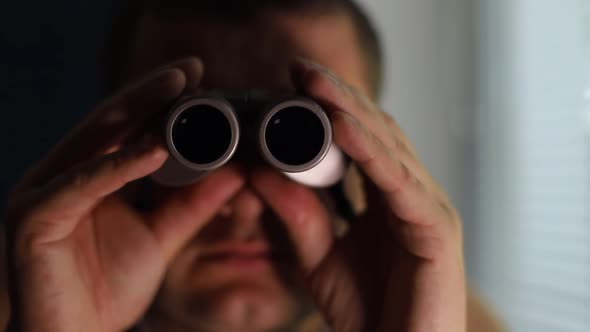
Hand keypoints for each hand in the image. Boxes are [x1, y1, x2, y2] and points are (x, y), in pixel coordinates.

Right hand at [4, 58, 244, 331]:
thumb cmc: (106, 290)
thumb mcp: (161, 238)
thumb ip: (192, 205)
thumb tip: (234, 170)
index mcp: (90, 177)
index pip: (128, 128)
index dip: (161, 101)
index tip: (200, 80)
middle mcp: (64, 176)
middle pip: (113, 122)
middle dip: (153, 91)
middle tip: (191, 68)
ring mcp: (45, 193)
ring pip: (95, 141)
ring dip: (137, 110)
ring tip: (178, 86)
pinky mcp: (34, 219)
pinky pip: (81, 184)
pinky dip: (117, 165)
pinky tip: (154, 148)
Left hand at [250, 59, 465, 331]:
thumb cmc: (365, 310)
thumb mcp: (317, 254)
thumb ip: (295, 212)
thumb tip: (260, 169)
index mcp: (388, 196)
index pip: (361, 139)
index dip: (331, 107)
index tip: (292, 83)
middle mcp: (411, 194)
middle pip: (376, 132)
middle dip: (337, 97)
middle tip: (299, 69)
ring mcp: (427, 208)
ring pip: (389, 148)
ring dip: (350, 112)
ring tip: (314, 85)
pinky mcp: (435, 229)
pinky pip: (399, 183)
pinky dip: (370, 152)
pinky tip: (341, 127)